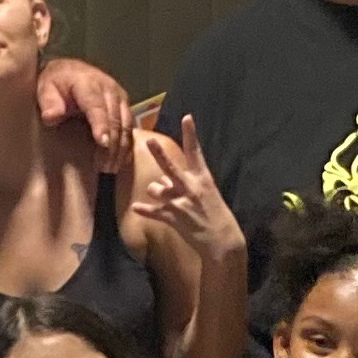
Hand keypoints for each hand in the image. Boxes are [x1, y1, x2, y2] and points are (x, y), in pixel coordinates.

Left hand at [35, 59, 135, 159]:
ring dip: (121, 148)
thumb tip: (50, 117)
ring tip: (111, 169)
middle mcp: (109, 89)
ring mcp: (119, 98)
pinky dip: (127, 145)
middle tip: (104, 168)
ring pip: (126, 125)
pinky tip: (121, 162)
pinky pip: (130, 127)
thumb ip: (48, 102)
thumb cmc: (55, 83)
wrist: (69, 71)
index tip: (103, 143)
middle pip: (115, 119)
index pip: (97, 106)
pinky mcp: (125, 106)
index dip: (101, 125)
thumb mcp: (45, 88)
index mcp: (88, 83)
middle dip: (112, 145)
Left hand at [128, 119, 244, 263]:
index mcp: (202, 178)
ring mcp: (181, 203)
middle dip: (159, 154)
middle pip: (171, 167)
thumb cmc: (214, 214)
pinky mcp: (173, 218)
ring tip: (164, 199)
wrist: (222, 240)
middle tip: (149, 141)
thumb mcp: (205, 193)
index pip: (195, 152)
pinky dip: (144, 210)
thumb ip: (182, 183)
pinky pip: (153, 211)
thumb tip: (161, 179)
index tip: (186, 117)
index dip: (190, 134)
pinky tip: (135, 208)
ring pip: (156, 188)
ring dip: (156, 191)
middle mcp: (191, 188)